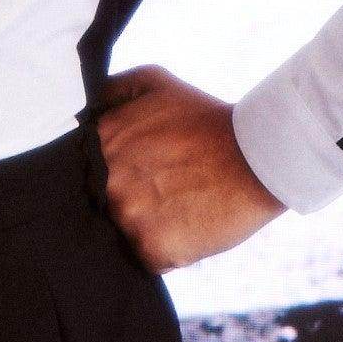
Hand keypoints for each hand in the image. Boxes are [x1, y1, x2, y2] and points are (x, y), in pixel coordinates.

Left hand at [92, 63, 286, 272]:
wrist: (258, 155)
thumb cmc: (208, 120)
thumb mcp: (156, 82)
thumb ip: (114, 91)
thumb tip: (84, 111)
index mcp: (102, 142)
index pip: (86, 172)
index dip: (116, 175)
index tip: (143, 171)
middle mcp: (107, 180)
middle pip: (103, 204)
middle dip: (131, 201)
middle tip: (166, 189)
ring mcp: (128, 215)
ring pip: (123, 233)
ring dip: (148, 226)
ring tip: (181, 206)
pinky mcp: (151, 248)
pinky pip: (146, 259)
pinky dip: (166, 249)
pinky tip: (189, 225)